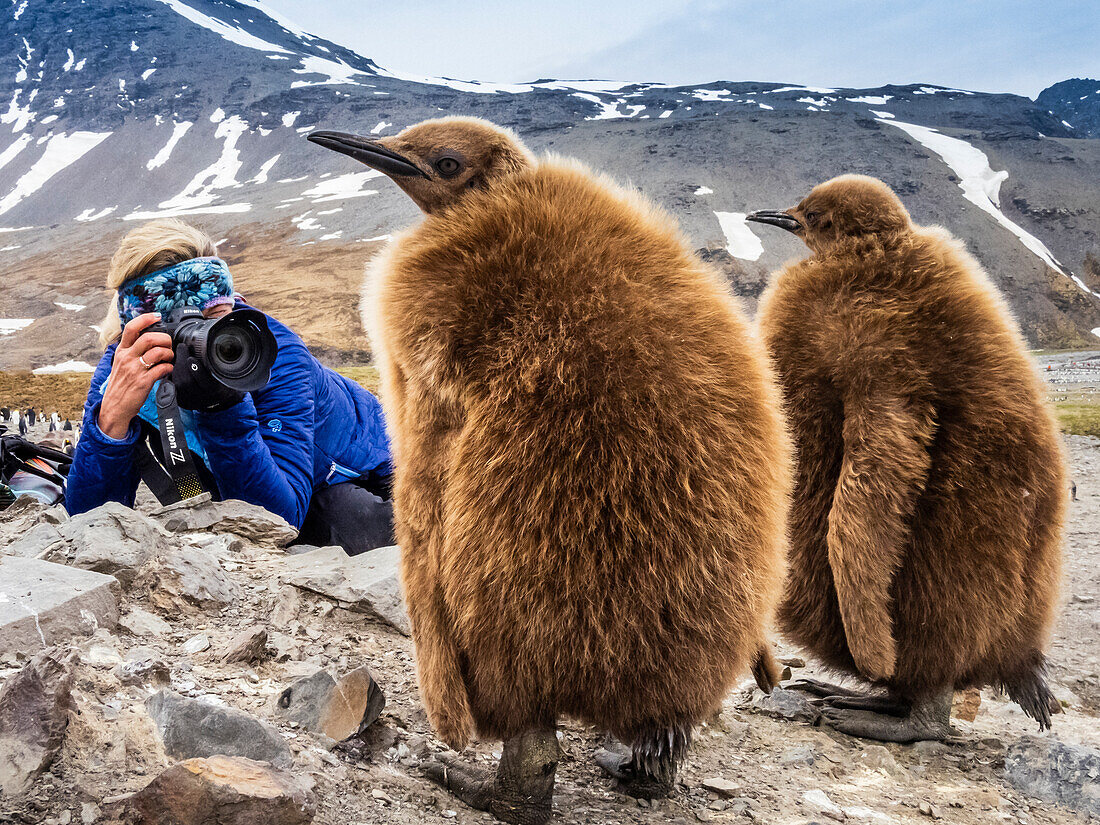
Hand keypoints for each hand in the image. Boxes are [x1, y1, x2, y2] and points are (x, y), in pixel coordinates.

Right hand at [97, 313, 174, 438]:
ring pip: (157, 352)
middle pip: (148, 338)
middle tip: (168, 344)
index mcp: (121, 351)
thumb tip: (150, 341)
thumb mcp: (121, 364)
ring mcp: (134, 370)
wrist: (114, 407)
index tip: (157, 316)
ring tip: (169, 358)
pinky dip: (169, 368)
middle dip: (164, 338)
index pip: (131, 328)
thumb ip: (133, 352)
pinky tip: (167, 370)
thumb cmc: (120, 385)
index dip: (145, 319)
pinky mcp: (143, 382)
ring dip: (168, 353)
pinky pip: (162, 369)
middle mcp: (127, 358)